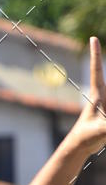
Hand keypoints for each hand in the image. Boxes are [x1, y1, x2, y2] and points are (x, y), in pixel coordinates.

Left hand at [68, 37, 105, 154]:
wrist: (80, 146)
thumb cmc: (86, 137)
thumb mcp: (101, 131)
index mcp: (97, 94)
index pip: (97, 70)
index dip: (95, 55)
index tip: (92, 39)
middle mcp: (102, 94)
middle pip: (103, 75)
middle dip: (98, 59)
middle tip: (93, 41)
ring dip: (101, 84)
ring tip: (101, 113)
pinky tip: (104, 113)